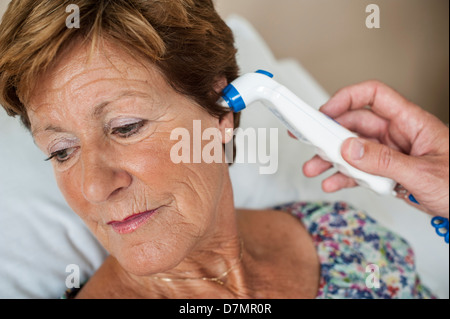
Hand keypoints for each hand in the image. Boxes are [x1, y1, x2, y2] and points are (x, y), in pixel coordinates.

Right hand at [301, 80, 448, 217]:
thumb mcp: (423, 174)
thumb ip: (384, 162)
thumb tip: (350, 149)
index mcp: (410, 123)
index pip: (374, 96)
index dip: (347, 98)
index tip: (325, 111)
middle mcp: (397, 135)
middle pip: (356, 125)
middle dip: (330, 134)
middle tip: (309, 142)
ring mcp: (390, 155)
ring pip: (353, 150)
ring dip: (331, 159)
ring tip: (314, 168)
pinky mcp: (387, 173)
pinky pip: (360, 171)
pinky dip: (343, 177)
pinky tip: (332, 183)